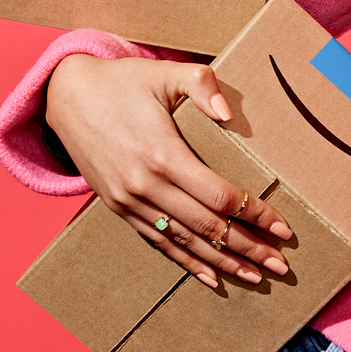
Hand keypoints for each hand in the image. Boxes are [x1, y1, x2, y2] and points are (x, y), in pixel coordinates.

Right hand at [44, 53, 294, 288]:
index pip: (220, 196)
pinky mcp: (119, 208)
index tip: (284, 229)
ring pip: (185, 242)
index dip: (255, 214)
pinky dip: (187, 262)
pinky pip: (158, 242)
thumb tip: (228, 113)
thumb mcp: (163, 73)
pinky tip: (212, 278)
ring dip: (223, 263)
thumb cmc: (122, 82)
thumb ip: (200, 84)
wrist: (67, 97)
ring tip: (255, 277)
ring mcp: (130, 202)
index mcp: (163, 155)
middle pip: (208, 227)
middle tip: (281, 266)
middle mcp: (146, 186)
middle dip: (248, 248)